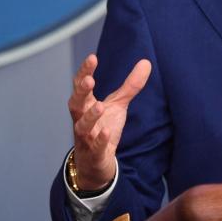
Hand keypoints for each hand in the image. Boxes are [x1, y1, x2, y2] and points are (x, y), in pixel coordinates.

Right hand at [67, 54, 151, 189]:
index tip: (92, 58)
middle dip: (81, 92)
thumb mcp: (118, 105)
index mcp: (85, 104)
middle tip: (89, 80)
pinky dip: (100, 140)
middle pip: (75, 104)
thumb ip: (130, 85)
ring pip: (82, 126)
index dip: (84, 72)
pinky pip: (95, 147)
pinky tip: (107, 132)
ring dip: (90, 116)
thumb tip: (146, 62)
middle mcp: (81, 119)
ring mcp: (85, 137)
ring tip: (100, 106)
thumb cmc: (103, 127)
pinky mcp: (94, 153)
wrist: (95, 162)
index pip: (81, 85)